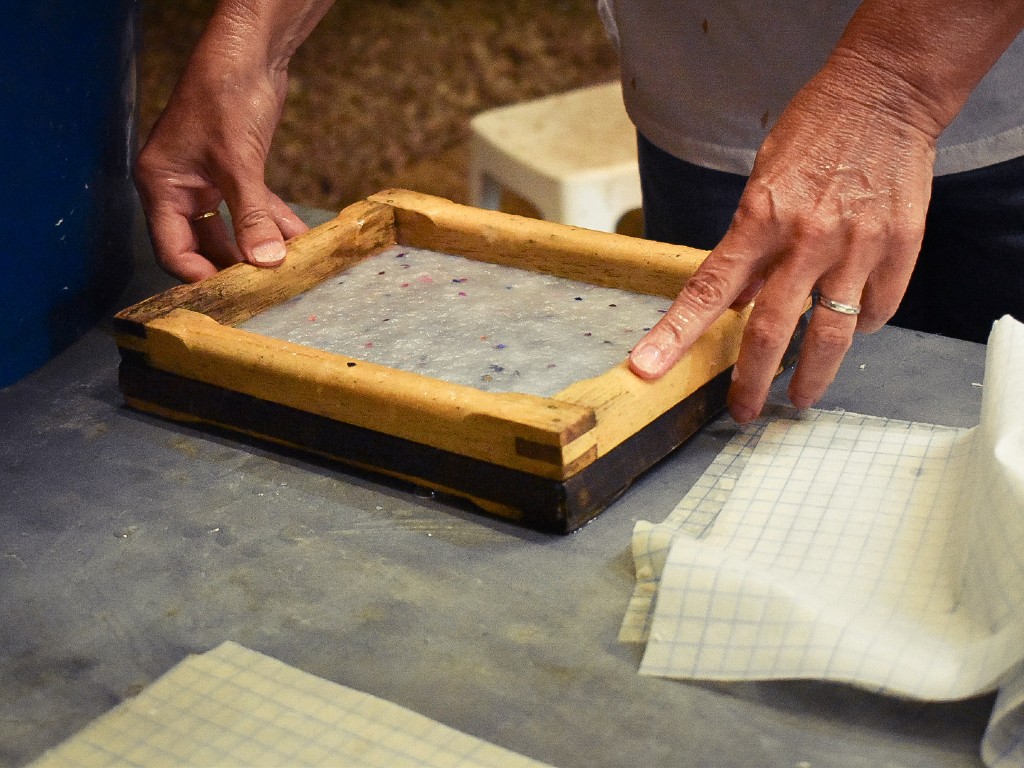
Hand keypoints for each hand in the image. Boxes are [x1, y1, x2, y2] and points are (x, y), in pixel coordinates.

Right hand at [134, 36, 306, 281]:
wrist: (248, 53)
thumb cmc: (224, 95)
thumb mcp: (238, 164)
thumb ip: (251, 216)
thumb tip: (265, 262)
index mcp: (161, 185)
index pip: (172, 249)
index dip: (199, 276)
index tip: (231, 295)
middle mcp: (179, 186)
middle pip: (203, 244)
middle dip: (235, 264)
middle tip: (264, 288)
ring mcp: (207, 180)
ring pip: (232, 228)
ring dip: (259, 245)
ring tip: (288, 267)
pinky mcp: (235, 171)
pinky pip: (252, 208)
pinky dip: (273, 222)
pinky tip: (298, 238)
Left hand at [629, 56, 935, 422]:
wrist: (884, 94)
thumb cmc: (814, 132)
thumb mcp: (763, 182)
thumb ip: (752, 244)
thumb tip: (742, 297)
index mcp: (759, 218)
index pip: (707, 290)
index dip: (674, 335)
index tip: (647, 368)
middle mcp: (805, 238)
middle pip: (769, 330)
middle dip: (750, 381)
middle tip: (743, 411)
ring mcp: (856, 245)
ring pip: (831, 334)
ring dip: (812, 377)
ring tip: (800, 399)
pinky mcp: (899, 247)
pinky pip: (876, 309)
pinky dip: (861, 325)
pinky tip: (850, 328)